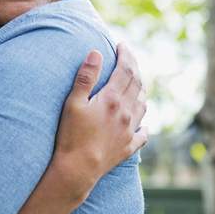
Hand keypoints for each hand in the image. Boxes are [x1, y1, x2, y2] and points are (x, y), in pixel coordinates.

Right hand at [53, 43, 147, 196]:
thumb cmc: (71, 135)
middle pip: (137, 84)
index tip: (122, 45)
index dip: (125, 55)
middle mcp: (126, 113)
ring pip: (142, 104)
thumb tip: (95, 52)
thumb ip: (85, 77)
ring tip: (134, 83)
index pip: (125, 70)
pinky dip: (143, 123)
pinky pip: (143, 132)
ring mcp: (129, 130)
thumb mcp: (73, 103)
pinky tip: (140, 122)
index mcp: (112, 100)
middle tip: (128, 57)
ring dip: (140, 90)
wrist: (78, 169)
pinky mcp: (129, 147)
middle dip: (134, 66)